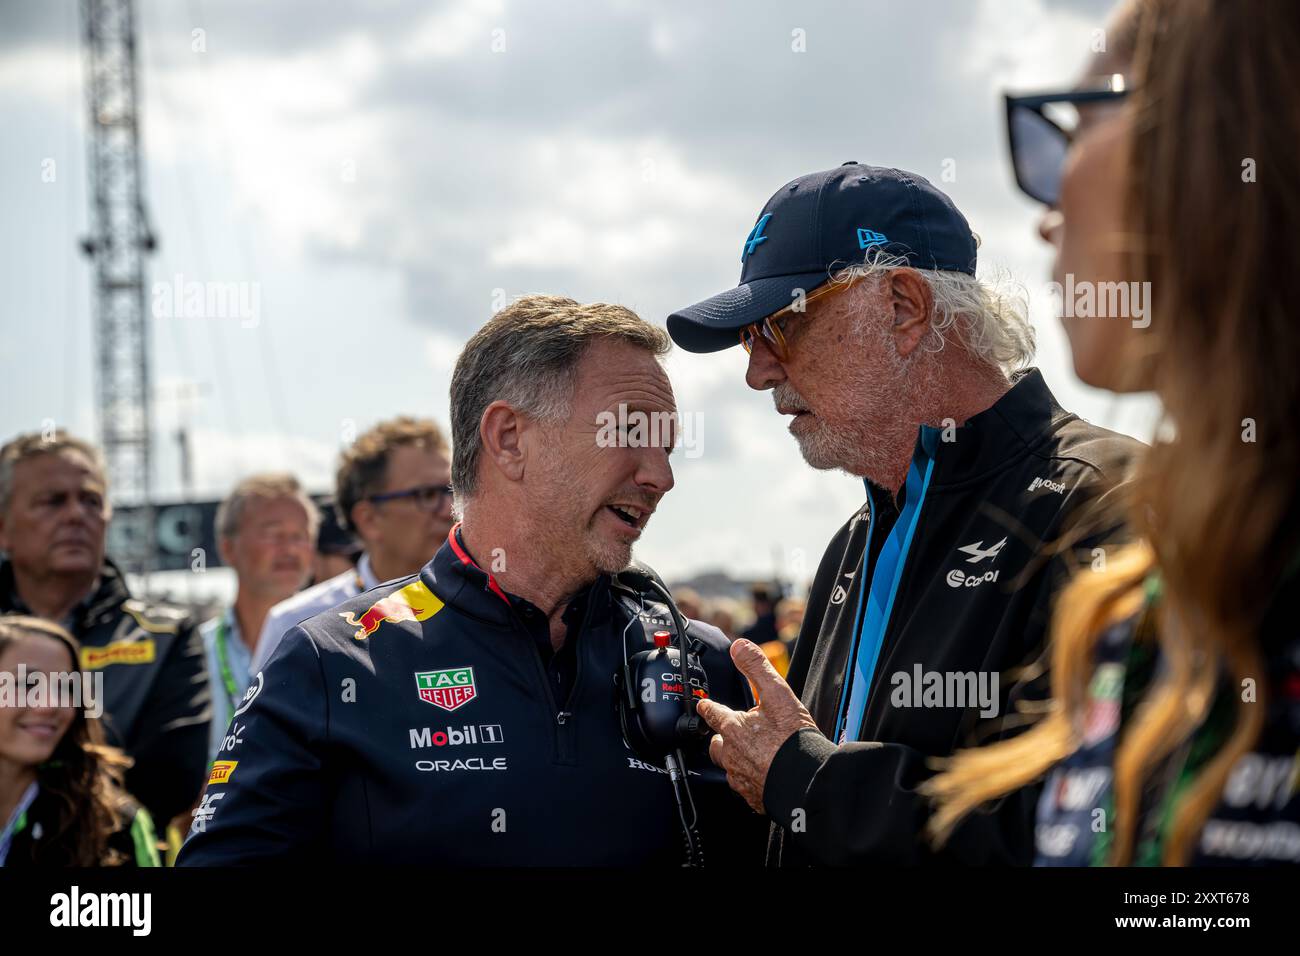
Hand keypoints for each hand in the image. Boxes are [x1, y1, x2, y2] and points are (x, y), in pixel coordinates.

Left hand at [695, 639, 819, 813]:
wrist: (808, 780)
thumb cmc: (793, 740)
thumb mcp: (778, 695)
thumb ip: (757, 669)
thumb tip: (739, 647)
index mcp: (734, 729)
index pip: (713, 713)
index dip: (708, 707)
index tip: (703, 704)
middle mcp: (732, 754)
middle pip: (716, 745)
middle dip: (720, 738)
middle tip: (730, 734)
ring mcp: (741, 778)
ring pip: (729, 767)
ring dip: (735, 759)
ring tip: (749, 755)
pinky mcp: (753, 797)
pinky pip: (745, 787)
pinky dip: (750, 780)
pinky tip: (763, 776)